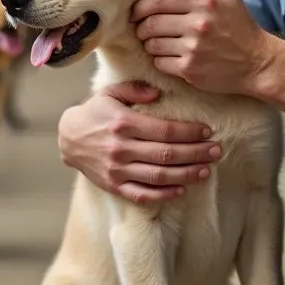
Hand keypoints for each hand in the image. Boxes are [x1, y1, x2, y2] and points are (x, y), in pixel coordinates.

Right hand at [57, 81, 221, 203]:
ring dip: (186, 174)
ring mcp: (117, 170)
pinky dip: (163, 195)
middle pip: (166, 154)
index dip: (189, 132)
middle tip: (217, 151)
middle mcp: (121, 149)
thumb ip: (135, 89)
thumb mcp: (111, 92)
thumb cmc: (95, 112)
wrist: (67, 137)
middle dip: (196, 153)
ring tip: (206, 171)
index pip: (164, 130)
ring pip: (158, 177)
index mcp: (123, 123)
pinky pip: (141, 195)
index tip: (207, 131)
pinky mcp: (114, 186)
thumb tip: (158, 94)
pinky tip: (181, 190)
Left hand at [131, 0, 274, 94]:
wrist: (258, 63)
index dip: (141, 5)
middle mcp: (197, 26)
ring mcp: (193, 50)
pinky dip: (159, 60)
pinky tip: (168, 57)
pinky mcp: (190, 70)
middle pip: (151, 23)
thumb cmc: (240, 26)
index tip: (137, 10)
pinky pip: (160, 63)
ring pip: (152, 44)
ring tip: (155, 41)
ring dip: (149, 43)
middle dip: (141, 25)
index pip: (159, 0)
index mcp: (205, 4)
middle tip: (142, 26)